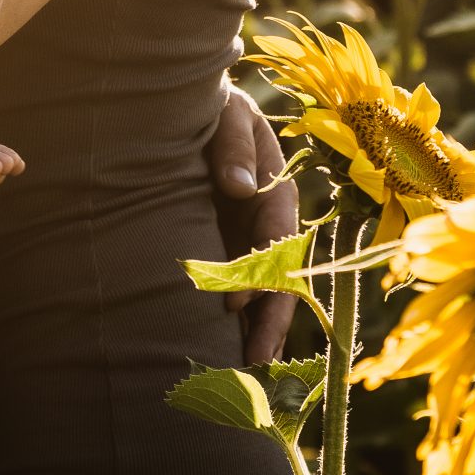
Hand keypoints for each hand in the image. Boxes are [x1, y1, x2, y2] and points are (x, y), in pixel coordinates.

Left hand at [208, 79, 297, 362]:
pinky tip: (232, 350)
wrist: (196, 102)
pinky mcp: (230, 242)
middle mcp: (268, 219)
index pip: (276, 240)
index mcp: (274, 188)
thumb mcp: (229, 113)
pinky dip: (243, 316)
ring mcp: (250, 235)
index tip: (235, 304)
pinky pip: (242, 284)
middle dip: (270, 320)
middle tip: (254, 361)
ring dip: (260, 329)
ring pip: (265, 290)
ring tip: (249, 372)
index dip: (260, 275)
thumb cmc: (216, 106)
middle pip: (278, 277)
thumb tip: (236, 188)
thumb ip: (233, 146)